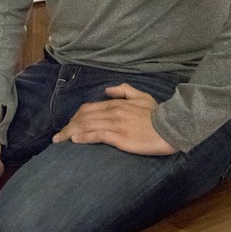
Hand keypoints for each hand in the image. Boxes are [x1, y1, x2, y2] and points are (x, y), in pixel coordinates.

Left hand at [52, 83, 177, 154]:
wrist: (172, 126)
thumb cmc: (158, 114)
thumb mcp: (142, 96)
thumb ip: (124, 90)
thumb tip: (107, 90)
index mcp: (116, 103)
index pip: (89, 108)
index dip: (75, 117)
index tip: (68, 125)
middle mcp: (112, 112)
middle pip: (83, 117)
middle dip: (68, 126)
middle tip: (58, 137)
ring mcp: (115, 124)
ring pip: (87, 126)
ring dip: (71, 133)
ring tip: (60, 141)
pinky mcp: (120, 137)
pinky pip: (97, 135)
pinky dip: (83, 136)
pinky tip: (74, 140)